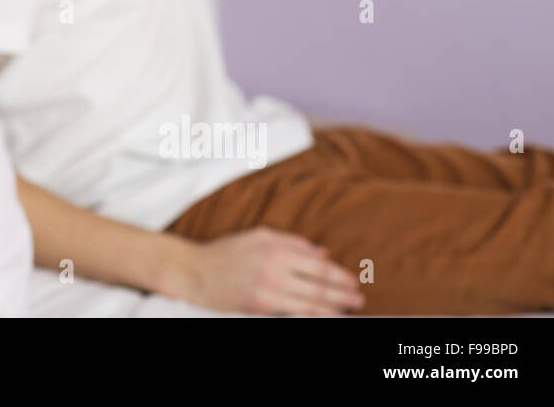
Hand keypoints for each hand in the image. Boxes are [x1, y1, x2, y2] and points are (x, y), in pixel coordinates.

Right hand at [164, 227, 365, 315]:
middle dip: (342, 293)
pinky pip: (293, 312)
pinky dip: (312, 315)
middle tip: (359, 300)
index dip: (338, 274)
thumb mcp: (259, 237)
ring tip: (348, 312)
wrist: (194, 270)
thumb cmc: (227, 252)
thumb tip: (323, 253)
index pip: (317, 263)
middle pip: (318, 284)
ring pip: (309, 301)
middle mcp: (273, 267)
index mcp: (276, 247)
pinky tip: (324, 317)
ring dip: (333, 308)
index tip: (353, 282)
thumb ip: (292, 242)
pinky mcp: (259, 305)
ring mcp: (267, 288)